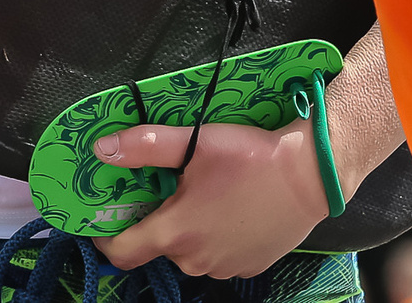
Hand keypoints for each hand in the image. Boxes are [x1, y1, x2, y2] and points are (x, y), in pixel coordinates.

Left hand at [91, 121, 327, 279]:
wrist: (310, 175)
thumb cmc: (249, 157)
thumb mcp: (196, 143)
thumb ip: (146, 146)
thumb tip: (101, 149)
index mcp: (177, 232)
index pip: (123, 252)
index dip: (105, 240)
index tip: (101, 223)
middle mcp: (196, 260)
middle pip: (159, 247)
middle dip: (156, 222)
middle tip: (166, 191)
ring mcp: (224, 269)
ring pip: (190, 252)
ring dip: (187, 230)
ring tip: (203, 196)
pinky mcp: (248, 268)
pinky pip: (217, 257)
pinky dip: (214, 238)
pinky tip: (229, 210)